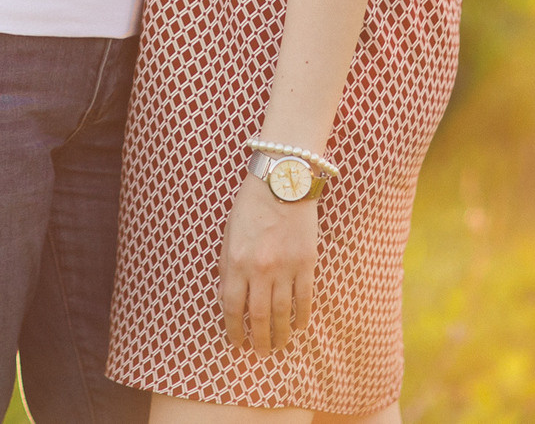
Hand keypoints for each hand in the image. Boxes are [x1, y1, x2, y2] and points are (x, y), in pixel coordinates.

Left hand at [218, 170, 317, 352]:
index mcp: (236, 262)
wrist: (282, 182)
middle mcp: (261, 269)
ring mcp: (286, 268)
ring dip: (281, 334)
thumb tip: (227, 301)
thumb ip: (227, 269)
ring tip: (280, 346)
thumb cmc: (250, 207)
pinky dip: (302, 317)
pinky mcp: (307, 263)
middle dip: (259, 339)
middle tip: (261, 353)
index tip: (236, 343)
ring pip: (283, 312)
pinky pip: (305, 298)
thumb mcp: (229, 236)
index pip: (233, 308)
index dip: (234, 330)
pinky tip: (300, 327)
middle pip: (259, 316)